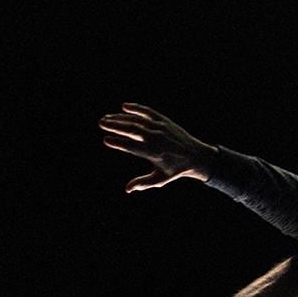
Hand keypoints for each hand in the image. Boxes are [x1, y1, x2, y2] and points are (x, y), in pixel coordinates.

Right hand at [99, 103, 216, 191]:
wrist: (196, 156)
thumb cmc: (176, 170)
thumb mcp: (160, 179)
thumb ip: (143, 183)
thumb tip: (127, 190)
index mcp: (153, 153)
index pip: (131, 146)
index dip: (117, 143)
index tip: (105, 140)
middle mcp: (156, 138)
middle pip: (131, 129)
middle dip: (115, 126)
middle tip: (101, 123)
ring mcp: (160, 128)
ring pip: (137, 120)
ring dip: (121, 118)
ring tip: (107, 118)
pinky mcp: (165, 121)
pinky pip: (148, 112)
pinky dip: (137, 108)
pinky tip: (124, 106)